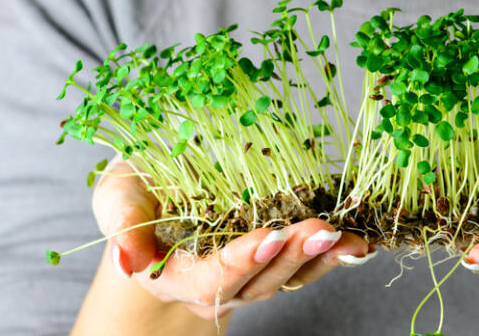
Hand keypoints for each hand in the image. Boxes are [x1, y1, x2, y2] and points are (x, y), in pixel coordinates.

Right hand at [92, 155, 375, 319]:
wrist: (159, 205)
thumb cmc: (138, 194)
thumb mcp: (118, 196)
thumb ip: (121, 222)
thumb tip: (129, 259)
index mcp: (177, 273)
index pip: (213, 275)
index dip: (243, 259)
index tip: (270, 236)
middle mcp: (219, 284)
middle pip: (260, 280)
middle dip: (292, 256)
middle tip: (320, 230)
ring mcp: (253, 276)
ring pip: (290, 277)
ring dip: (321, 258)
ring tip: (348, 237)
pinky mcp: (278, 260)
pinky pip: (308, 265)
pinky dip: (335, 254)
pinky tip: (360, 241)